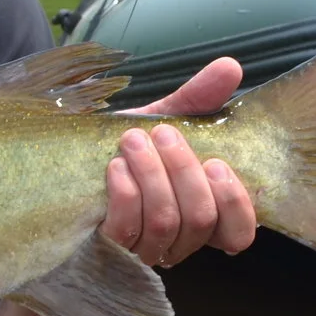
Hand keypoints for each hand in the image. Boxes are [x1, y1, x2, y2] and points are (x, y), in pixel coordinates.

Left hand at [103, 57, 259, 267]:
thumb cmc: (132, 144)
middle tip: (164, 134)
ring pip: (165, 224)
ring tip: (134, 141)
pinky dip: (125, 194)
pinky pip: (126, 229)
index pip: (239, 235)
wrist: (76, 152)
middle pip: (200, 220)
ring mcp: (144, 249)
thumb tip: (230, 66)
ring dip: (152, 176)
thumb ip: (199, 98)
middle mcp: (179, 241)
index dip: (235, 204)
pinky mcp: (110, 249)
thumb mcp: (166, 118)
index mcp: (203, 213)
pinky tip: (115, 166)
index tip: (216, 163)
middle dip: (184, 171)